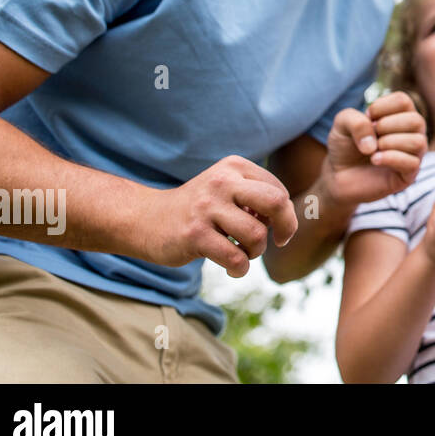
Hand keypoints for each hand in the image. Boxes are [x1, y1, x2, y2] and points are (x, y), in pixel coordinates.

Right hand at [146, 155, 297, 275]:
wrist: (146, 219)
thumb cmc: (199, 209)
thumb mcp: (227, 189)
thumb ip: (258, 197)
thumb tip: (288, 221)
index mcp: (234, 167)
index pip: (278, 191)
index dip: (285, 215)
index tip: (276, 228)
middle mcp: (221, 182)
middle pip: (276, 202)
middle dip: (286, 227)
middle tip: (279, 241)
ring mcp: (206, 208)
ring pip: (257, 235)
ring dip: (256, 252)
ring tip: (243, 253)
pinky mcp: (194, 235)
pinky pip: (235, 258)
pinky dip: (240, 268)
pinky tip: (233, 267)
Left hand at [321, 92, 427, 208]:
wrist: (339, 176)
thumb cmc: (345, 147)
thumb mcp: (341, 124)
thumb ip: (354, 120)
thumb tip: (374, 143)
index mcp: (401, 116)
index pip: (403, 101)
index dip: (381, 107)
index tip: (367, 119)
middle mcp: (412, 133)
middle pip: (416, 120)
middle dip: (387, 126)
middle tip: (371, 136)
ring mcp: (413, 155)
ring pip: (418, 142)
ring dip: (390, 143)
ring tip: (372, 150)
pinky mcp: (409, 175)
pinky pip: (412, 163)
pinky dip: (390, 158)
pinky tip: (374, 160)